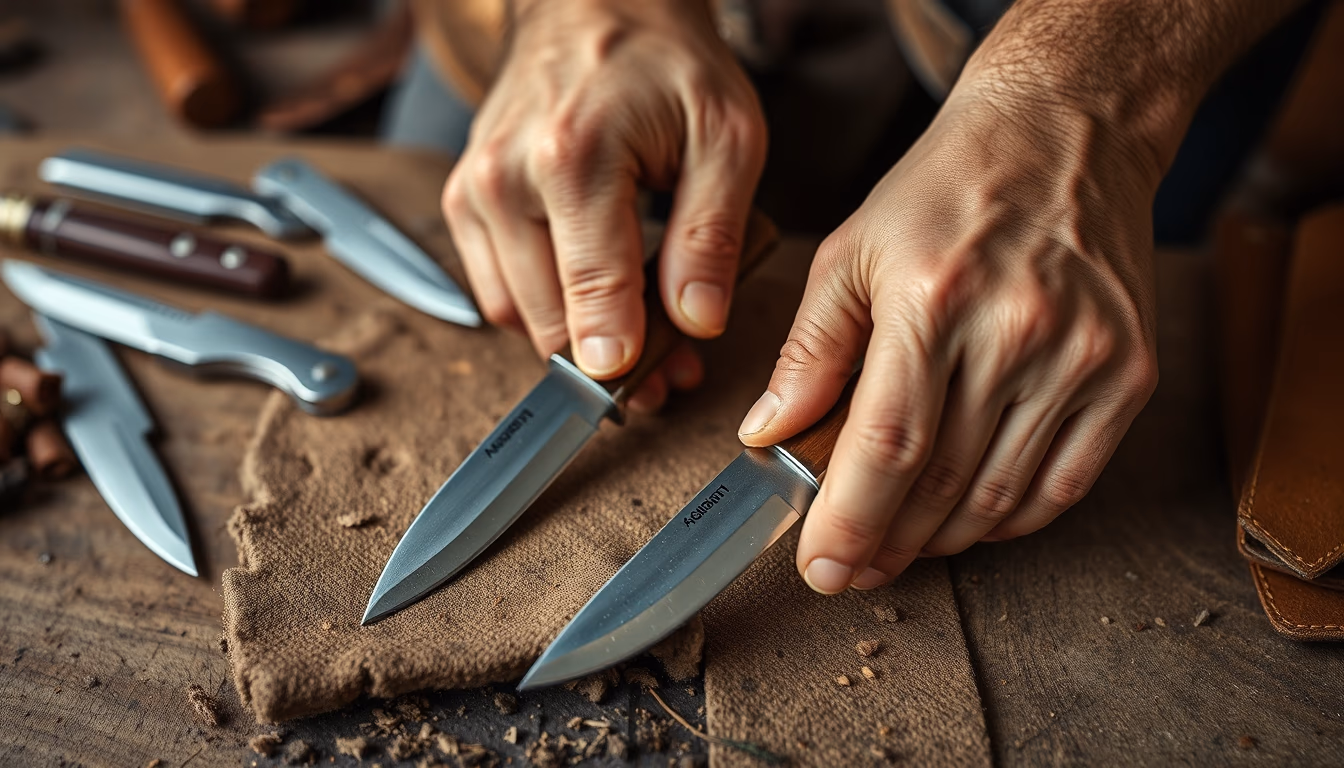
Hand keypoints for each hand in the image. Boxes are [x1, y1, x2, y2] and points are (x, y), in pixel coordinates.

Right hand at [443, 0, 766, 410]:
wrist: (591, 3)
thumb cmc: (663, 62)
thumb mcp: (725, 133)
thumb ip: (710, 231)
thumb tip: (697, 320)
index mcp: (572, 159)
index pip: (592, 292)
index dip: (624, 360)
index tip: (650, 392)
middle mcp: (504, 180)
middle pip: (548, 319)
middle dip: (611, 360)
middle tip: (669, 370)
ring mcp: (474, 192)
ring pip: (516, 316)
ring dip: (574, 342)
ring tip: (640, 336)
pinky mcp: (464, 201)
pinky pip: (496, 292)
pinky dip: (545, 309)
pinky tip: (594, 298)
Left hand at [739, 77, 1160, 592]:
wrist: (1064, 134)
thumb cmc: (943, 192)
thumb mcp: (851, 253)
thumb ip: (810, 351)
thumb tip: (769, 436)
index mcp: (933, 297)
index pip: (886, 444)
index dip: (850, 522)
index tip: (822, 570)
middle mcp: (1018, 331)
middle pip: (942, 482)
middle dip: (887, 542)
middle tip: (852, 566)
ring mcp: (1083, 357)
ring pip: (1002, 497)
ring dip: (942, 538)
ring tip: (899, 546)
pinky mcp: (1128, 373)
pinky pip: (1066, 484)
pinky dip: (1011, 519)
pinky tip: (968, 518)